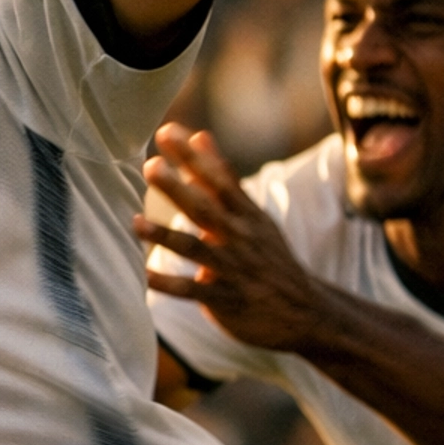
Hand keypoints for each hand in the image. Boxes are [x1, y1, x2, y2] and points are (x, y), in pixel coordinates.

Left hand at [135, 124, 326, 352]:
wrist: (307, 311)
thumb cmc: (269, 257)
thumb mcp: (253, 215)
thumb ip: (223, 179)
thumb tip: (199, 136)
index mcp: (246, 215)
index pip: (218, 179)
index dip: (193, 157)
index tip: (167, 133)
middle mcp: (240, 238)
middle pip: (205, 209)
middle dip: (178, 188)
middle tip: (151, 166)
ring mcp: (234, 270)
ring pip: (196, 250)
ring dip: (165, 236)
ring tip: (136, 222)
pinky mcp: (228, 300)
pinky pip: (194, 292)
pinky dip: (170, 284)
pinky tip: (144, 276)